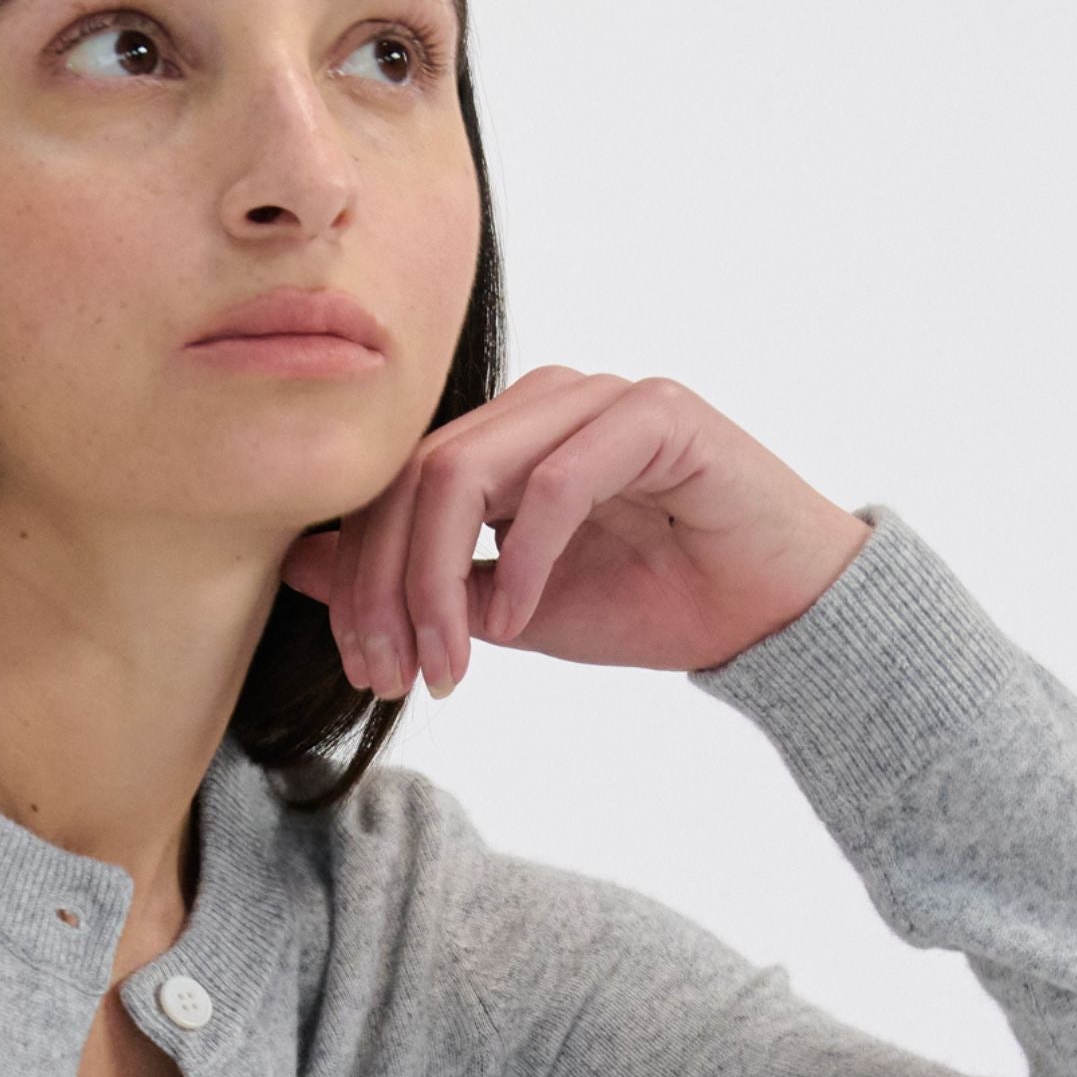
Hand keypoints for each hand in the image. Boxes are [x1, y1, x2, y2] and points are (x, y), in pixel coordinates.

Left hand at [280, 368, 870, 698]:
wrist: (771, 613)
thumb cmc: (653, 601)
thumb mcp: (511, 610)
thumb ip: (426, 583)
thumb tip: (305, 568)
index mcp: (504, 436)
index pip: (395, 488)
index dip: (360, 579)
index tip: (366, 672)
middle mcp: (542, 402)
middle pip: (415, 477)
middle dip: (386, 588)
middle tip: (390, 678)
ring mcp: (598, 398)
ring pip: (467, 471)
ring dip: (438, 582)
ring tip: (446, 666)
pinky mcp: (658, 415)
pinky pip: (559, 480)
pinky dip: (526, 560)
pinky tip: (520, 624)